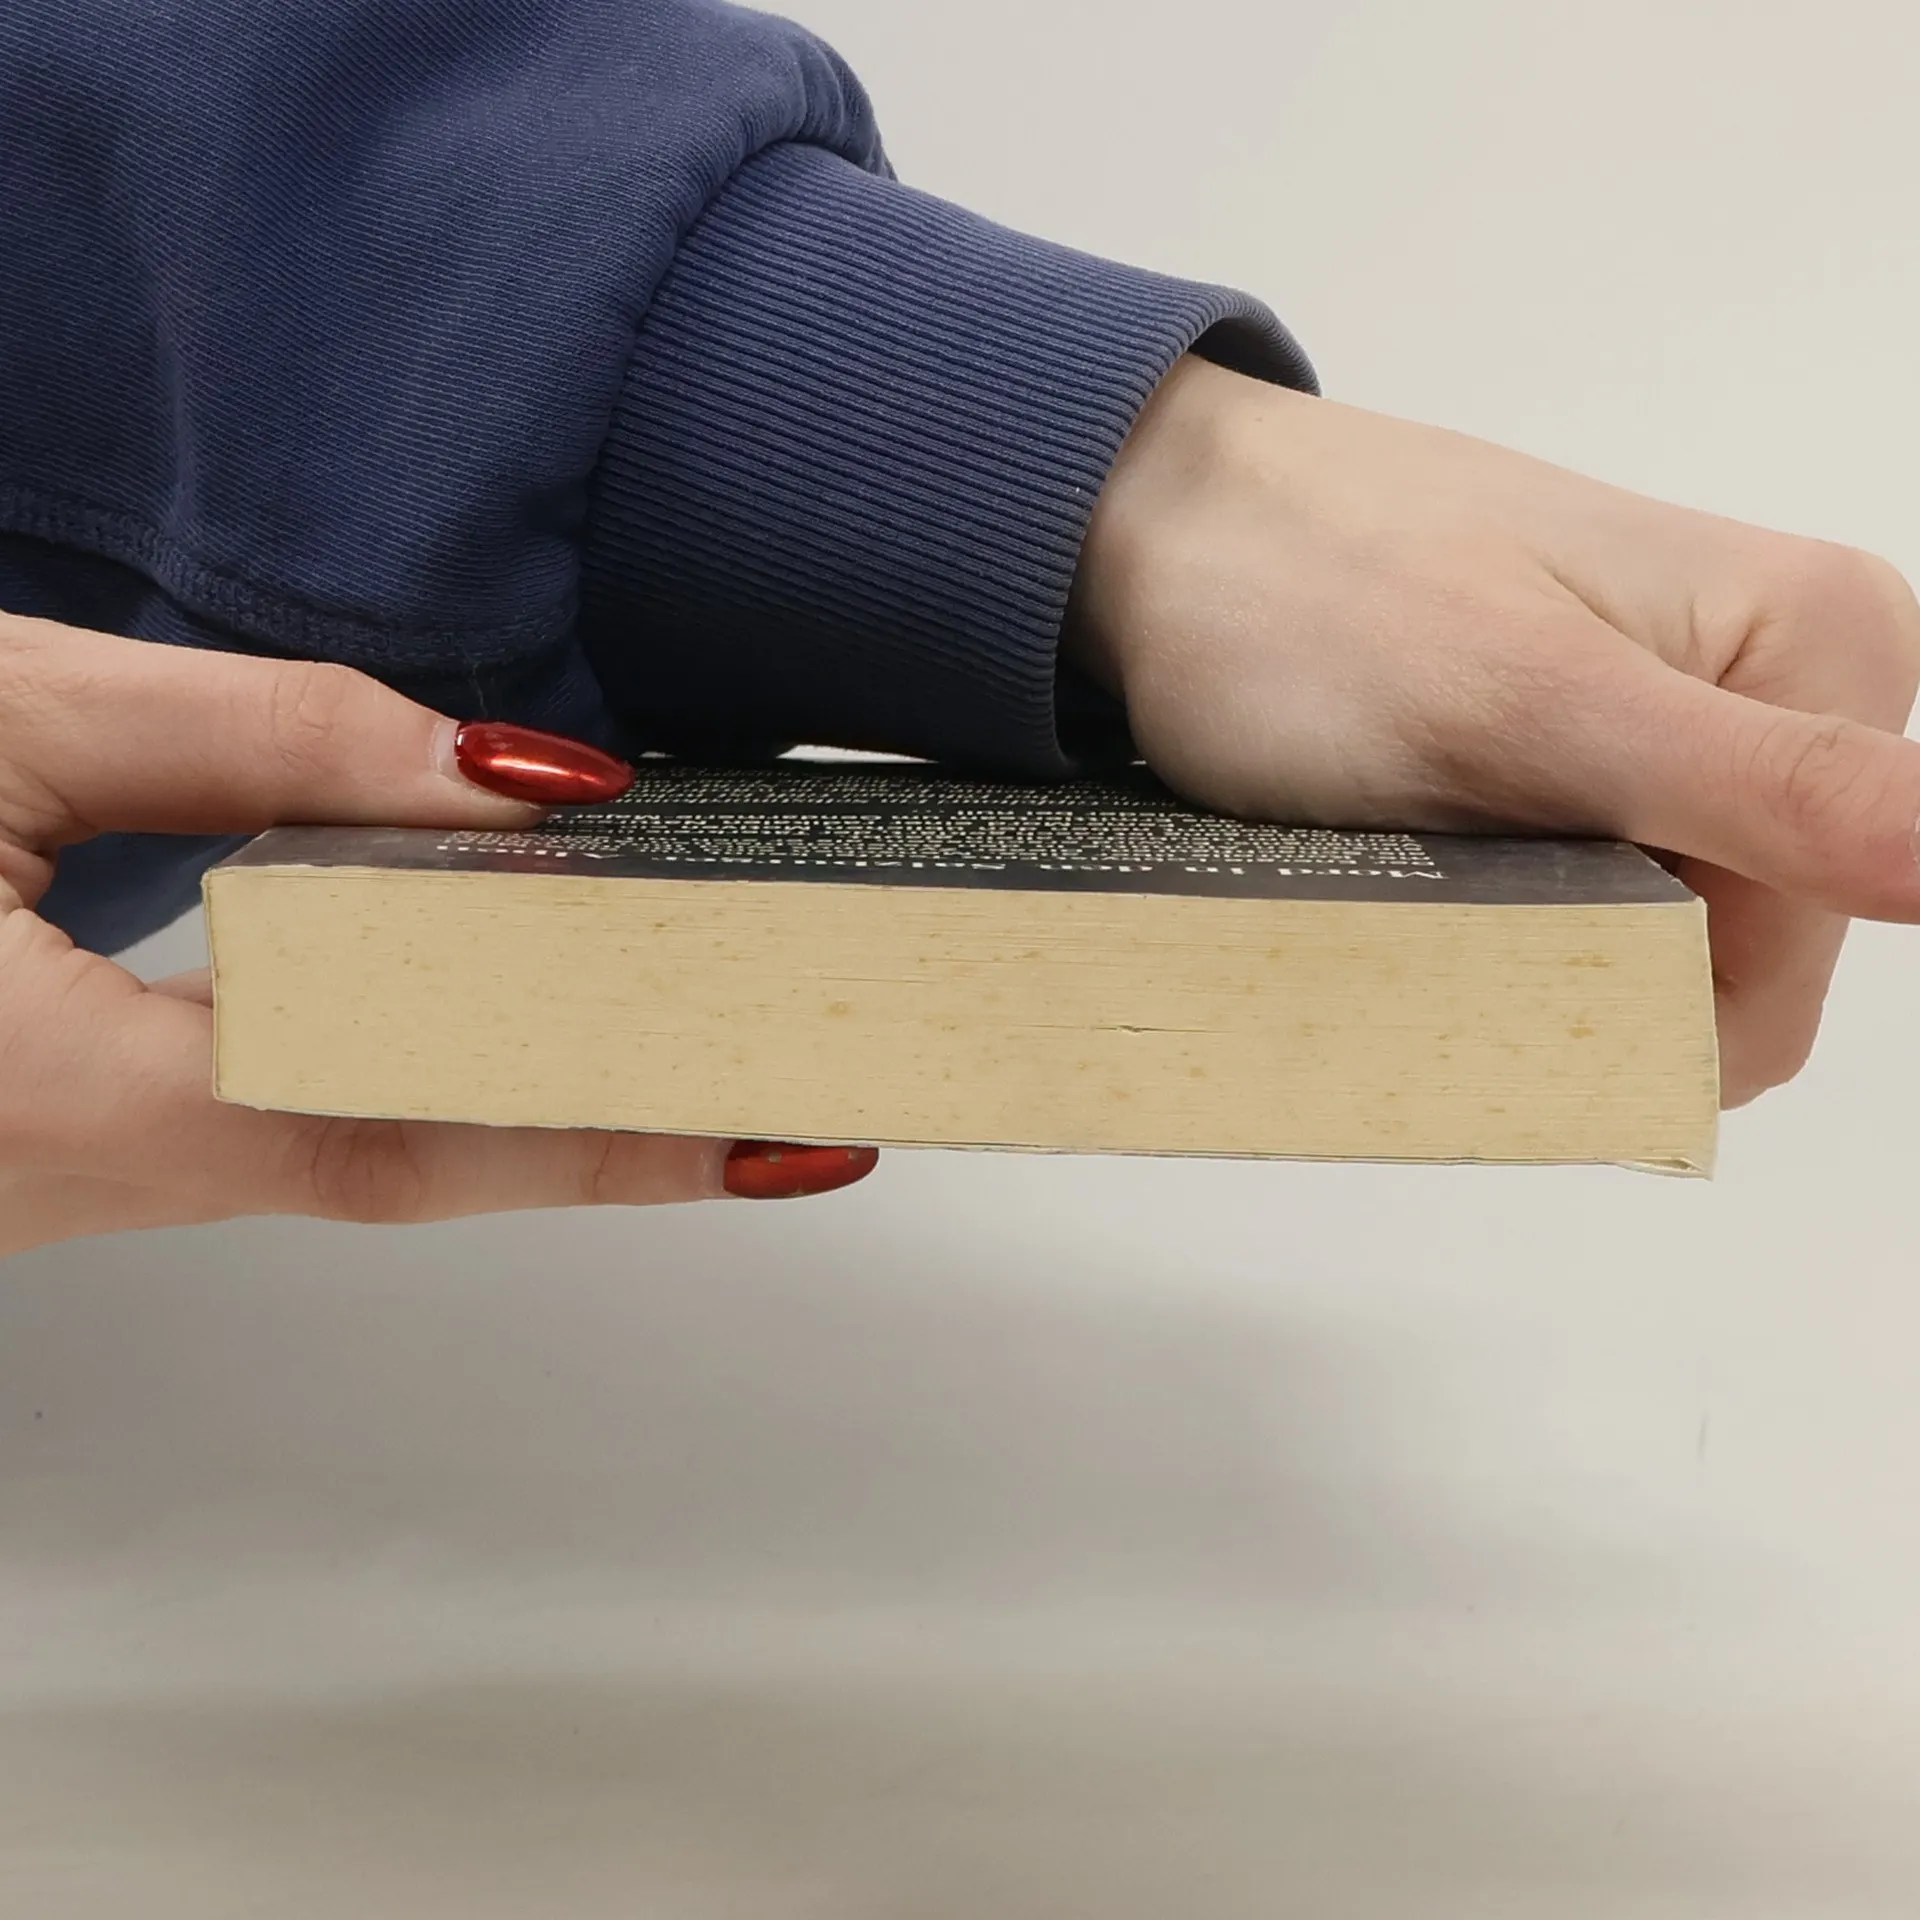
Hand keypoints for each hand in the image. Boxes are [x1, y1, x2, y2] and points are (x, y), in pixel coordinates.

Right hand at [0, 615, 872, 1256]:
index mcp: (47, 1101)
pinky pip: (273, 1116)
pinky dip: (411, 1065)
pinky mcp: (54, 1139)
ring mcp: (56, 1178)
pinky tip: (501, 999)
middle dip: (610, 1123)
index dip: (616, 1137)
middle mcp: (60, 1179)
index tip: (784, 1138)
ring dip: (525, 1092)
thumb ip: (268, 741)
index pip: (408, 1132)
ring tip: (695, 1029)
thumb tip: (522, 786)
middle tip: (793, 1078)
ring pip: (344, 1144)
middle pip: (405, 1155)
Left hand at [1068, 359, 1919, 1108]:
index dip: (1637, 1008)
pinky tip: (1429, 856)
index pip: (1787, 971)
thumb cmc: (1308, 593)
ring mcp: (1685, 713)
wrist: (1156, 522)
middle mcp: (1782, 680)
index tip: (1493, 959)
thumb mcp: (1524, 703)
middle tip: (1442, 896)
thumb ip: (1756, 787)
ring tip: (1424, 863)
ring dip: (1539, 944)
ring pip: (1654, 933)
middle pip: (1729, 955)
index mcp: (1823, 648)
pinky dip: (1508, 910)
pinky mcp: (1597, 741)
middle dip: (1585, 969)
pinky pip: (1594, 889)